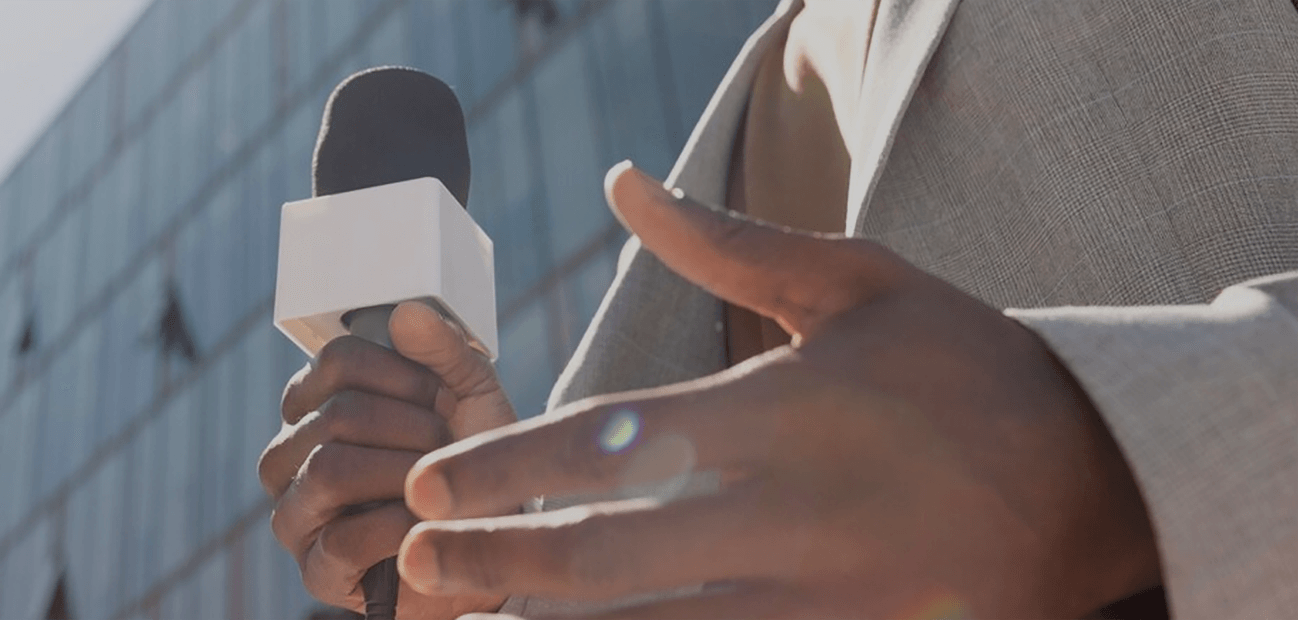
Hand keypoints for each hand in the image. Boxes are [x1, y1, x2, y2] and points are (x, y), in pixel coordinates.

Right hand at [260, 301, 516, 618]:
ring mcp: (295, 514)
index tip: (441, 398)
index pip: (336, 361)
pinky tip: (425, 527)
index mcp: (315, 405)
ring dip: (401, 475)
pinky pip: (342, 539)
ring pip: (328, 470)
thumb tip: (407, 313)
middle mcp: (290, 455)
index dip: (402, 374)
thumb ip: (443, 352)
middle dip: (411, 430)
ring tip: (436, 488)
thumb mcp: (471, 398)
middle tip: (447, 450)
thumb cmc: (474, 467)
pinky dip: (397, 530)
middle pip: (335, 415)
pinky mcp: (314, 570)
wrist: (494, 546)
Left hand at [396, 162, 1162, 617]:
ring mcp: (824, 604)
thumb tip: (622, 184)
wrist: (1105, 482)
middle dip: (494, 569)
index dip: (502, 472)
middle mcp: (792, 518)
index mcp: (783, 415)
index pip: (608, 446)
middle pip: (607, 562)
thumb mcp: (860, 284)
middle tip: (417, 567)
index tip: (431, 489)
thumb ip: (727, 246)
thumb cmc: (965, 370)